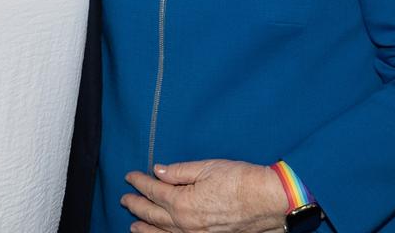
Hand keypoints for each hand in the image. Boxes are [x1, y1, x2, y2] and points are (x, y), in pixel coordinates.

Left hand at [121, 158, 288, 232]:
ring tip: (133, 225)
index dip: (140, 182)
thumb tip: (158, 171)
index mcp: (183, 202)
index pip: (154, 191)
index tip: (131, 176)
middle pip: (153, 215)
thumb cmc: (241, 180)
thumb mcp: (207, 167)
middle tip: (125, 198)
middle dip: (137, 206)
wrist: (269, 202)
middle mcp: (186, 224)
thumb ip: (179, 171)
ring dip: (146, 228)